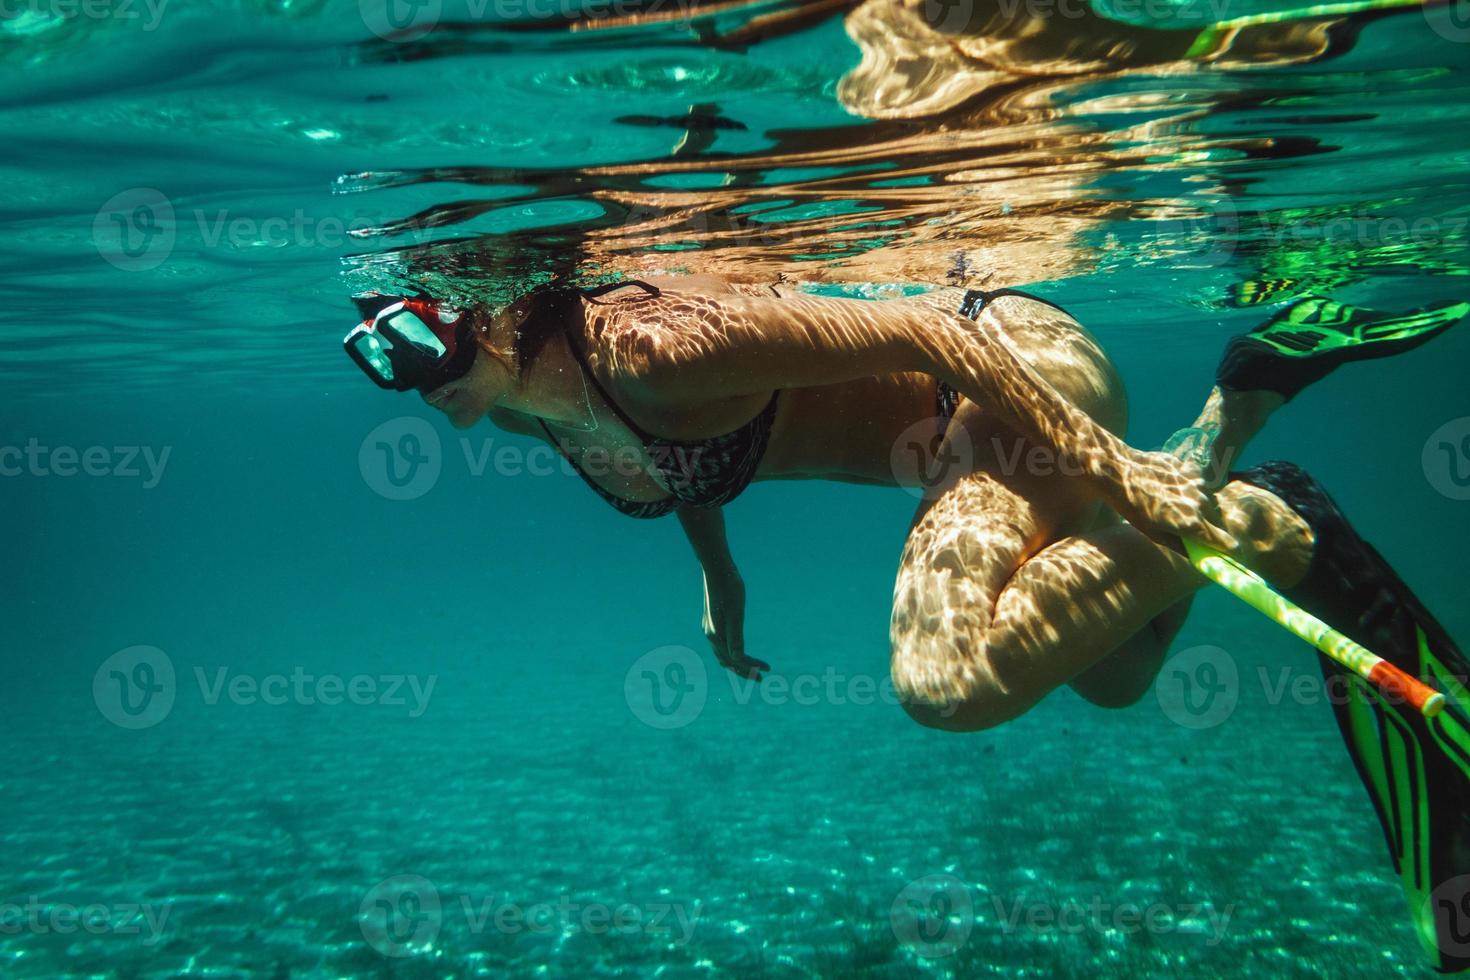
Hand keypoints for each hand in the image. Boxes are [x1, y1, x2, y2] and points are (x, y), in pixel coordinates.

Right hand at [701, 566, 769, 680]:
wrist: (717, 568)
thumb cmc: (729, 588)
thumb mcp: (736, 612)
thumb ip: (736, 636)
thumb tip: (738, 659)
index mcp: (717, 635)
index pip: (736, 659)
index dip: (752, 667)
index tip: (768, 669)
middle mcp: (711, 635)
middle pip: (728, 661)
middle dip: (744, 671)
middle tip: (761, 677)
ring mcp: (710, 629)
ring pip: (723, 654)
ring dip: (737, 664)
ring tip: (751, 668)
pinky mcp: (712, 621)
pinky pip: (722, 645)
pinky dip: (732, 652)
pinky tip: (739, 648)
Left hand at [1109, 450, 1239, 553]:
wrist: (1119, 471)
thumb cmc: (1132, 507)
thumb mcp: (1154, 533)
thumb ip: (1180, 545)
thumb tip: (1199, 556)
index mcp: (1191, 523)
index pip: (1225, 542)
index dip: (1228, 549)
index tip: (1231, 553)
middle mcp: (1201, 503)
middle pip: (1217, 522)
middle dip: (1210, 528)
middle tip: (1193, 530)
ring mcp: (1198, 484)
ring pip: (1209, 502)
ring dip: (1200, 507)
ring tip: (1175, 506)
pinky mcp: (1192, 469)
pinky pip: (1199, 485)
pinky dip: (1191, 490)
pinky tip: (1171, 488)